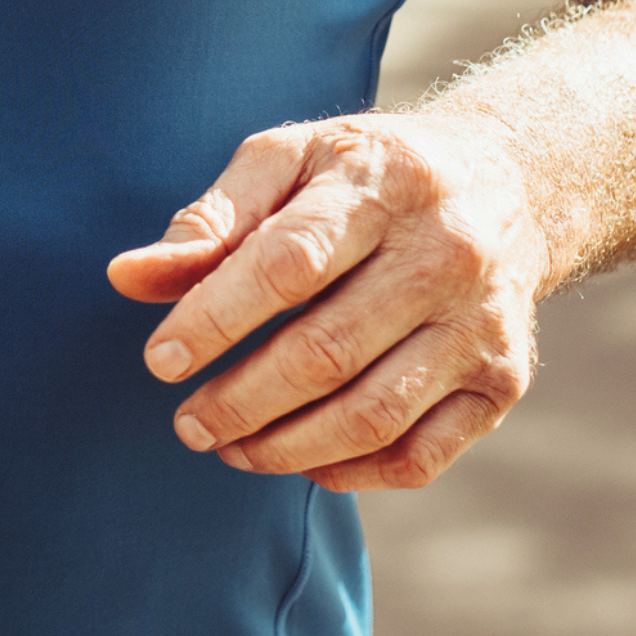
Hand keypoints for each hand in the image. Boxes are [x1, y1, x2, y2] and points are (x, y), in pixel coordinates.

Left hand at [106, 112, 550, 492]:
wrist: (508, 185)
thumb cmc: (366, 175)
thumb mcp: (288, 161)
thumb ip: (210, 220)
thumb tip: (127, 278)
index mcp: (383, 184)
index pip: (288, 265)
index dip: (215, 320)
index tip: (160, 360)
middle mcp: (447, 254)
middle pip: (327, 352)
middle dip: (240, 401)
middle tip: (188, 424)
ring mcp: (483, 325)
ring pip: (373, 415)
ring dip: (285, 448)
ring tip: (230, 448)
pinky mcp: (503, 382)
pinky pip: (420, 456)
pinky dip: (351, 474)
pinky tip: (303, 459)